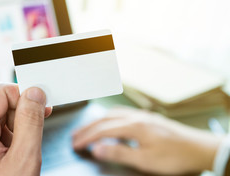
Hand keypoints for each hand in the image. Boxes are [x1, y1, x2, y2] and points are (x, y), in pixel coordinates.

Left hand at [0, 83, 50, 175]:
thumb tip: (34, 92)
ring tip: (14, 158)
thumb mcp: (24, 158)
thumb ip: (30, 120)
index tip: (40, 109)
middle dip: (17, 119)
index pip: (1, 91)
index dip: (24, 97)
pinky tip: (4, 162)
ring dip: (9, 133)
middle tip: (28, 141)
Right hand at [72, 107, 223, 174]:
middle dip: (88, 127)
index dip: (87, 137)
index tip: (75, 144)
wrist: (200, 148)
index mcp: (133, 126)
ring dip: (98, 121)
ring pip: (113, 114)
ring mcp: (142, 116)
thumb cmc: (175, 156)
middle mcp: (136, 117)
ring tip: (87, 128)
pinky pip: (123, 113)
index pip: (102, 130)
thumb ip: (119, 152)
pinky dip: (110, 118)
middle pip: (105, 119)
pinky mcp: (148, 118)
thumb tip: (97, 149)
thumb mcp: (145, 160)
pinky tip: (111, 123)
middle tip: (75, 135)